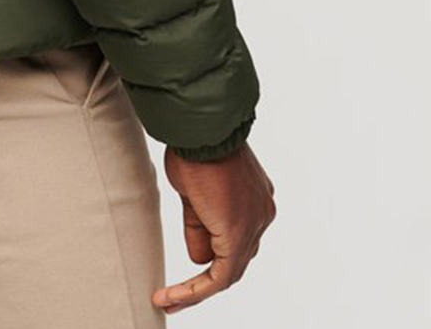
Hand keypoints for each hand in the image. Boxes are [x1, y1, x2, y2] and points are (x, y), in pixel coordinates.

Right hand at [153, 141, 275, 312]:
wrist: (201, 130)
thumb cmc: (195, 147)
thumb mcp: (193, 191)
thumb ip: (199, 223)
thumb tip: (199, 254)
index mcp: (254, 197)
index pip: (236, 238)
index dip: (211, 254)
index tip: (190, 265)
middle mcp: (261, 212)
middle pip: (235, 258)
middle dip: (204, 277)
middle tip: (176, 296)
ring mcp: (254, 224)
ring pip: (228, 271)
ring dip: (197, 287)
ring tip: (170, 299)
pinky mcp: (238, 235)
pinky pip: (219, 276)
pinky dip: (195, 291)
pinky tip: (172, 297)